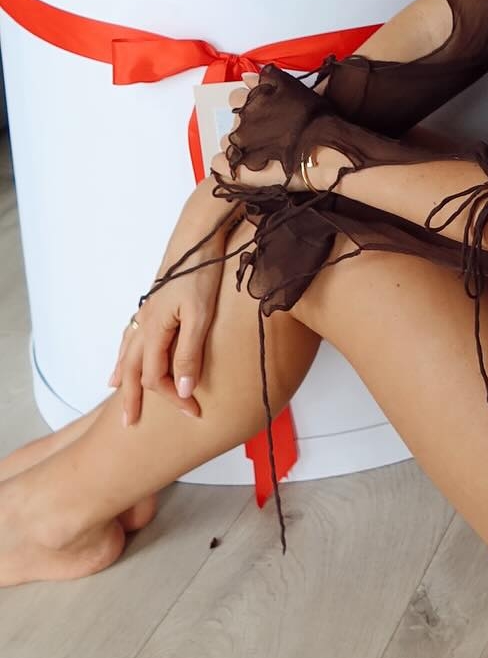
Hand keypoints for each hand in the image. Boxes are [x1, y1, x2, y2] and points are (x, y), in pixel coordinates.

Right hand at [109, 180, 237, 426]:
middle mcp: (145, 323)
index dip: (174, 399)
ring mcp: (147, 310)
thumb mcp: (200, 316)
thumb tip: (184, 391)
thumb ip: (190, 355)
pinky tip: (127, 350)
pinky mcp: (155, 300)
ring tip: (115, 391)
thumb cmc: (202, 271)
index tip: (194, 412)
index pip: (156, 377)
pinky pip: (132, 332)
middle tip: (128, 424)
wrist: (199, 233)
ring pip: (128, 350)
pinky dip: (126, 348)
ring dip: (124, 374)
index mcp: (155, 330)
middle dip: (133, 398)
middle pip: (133, 369)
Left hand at [207, 74, 337, 193]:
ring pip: (229, 140)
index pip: (236, 96)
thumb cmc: (313, 116)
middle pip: (234, 119)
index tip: (262, 108)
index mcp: (253, 102)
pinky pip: (222, 161)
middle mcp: (243, 121)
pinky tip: (250, 161)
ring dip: (241, 142)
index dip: (249, 101)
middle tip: (269, 128)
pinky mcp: (242, 164)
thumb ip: (269, 78)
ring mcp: (242, 143)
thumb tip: (247, 76)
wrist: (323, 148)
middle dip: (248, 122)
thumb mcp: (294, 88)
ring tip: (263, 146)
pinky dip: (232, 161)